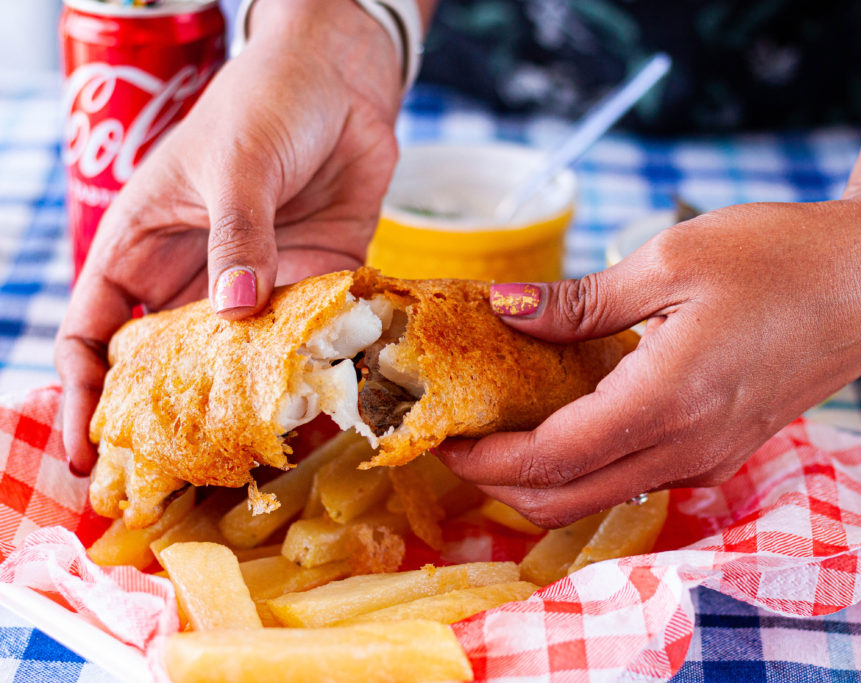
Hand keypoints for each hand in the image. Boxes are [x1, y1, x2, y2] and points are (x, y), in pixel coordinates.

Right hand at [55, 0, 402, 474]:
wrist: (344, 81)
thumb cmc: (268, 104)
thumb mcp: (236, 166)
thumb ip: (238, 239)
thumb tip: (235, 312)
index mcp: (145, 244)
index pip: (96, 328)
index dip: (84, 388)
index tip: (85, 445)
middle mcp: (198, 275)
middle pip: (168, 363)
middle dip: (166, 418)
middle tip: (173, 481)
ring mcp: (259, 284)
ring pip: (240, 363)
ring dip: (243, 408)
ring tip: (248, 464)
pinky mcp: (318, 284)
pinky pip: (309, 340)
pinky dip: (312, 374)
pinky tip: (321, 413)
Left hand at [436, 196, 860, 527]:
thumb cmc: (778, 256)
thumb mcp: (669, 259)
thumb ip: (580, 301)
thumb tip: (503, 310)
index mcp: (667, 401)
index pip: (549, 460)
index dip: (485, 458)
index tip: (441, 437)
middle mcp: (686, 448)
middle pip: (563, 500)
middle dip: (497, 481)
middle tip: (457, 438)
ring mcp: (706, 459)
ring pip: (597, 496)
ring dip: (538, 475)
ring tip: (499, 424)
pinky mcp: (718, 452)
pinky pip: (634, 476)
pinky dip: (584, 462)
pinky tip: (565, 413)